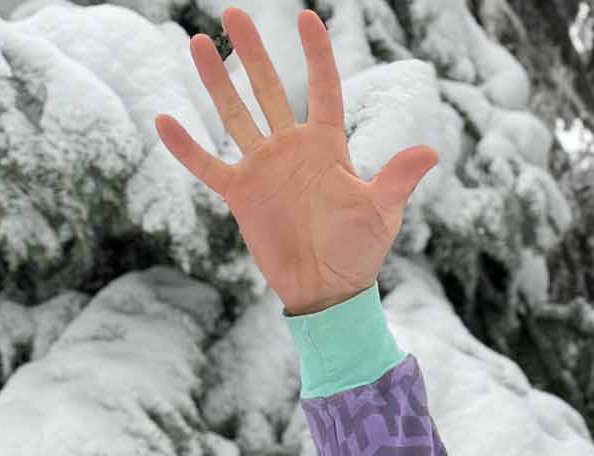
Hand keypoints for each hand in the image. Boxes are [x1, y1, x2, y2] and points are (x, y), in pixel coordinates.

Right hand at [153, 8, 437, 314]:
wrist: (328, 290)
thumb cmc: (359, 252)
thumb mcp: (381, 214)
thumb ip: (396, 179)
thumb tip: (429, 152)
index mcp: (327, 147)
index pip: (322, 90)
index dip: (316, 56)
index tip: (306, 18)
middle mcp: (292, 148)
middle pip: (268, 89)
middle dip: (253, 52)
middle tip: (235, 12)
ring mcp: (263, 167)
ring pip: (235, 114)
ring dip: (217, 81)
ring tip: (199, 42)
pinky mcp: (241, 193)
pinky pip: (207, 164)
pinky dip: (186, 147)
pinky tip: (164, 120)